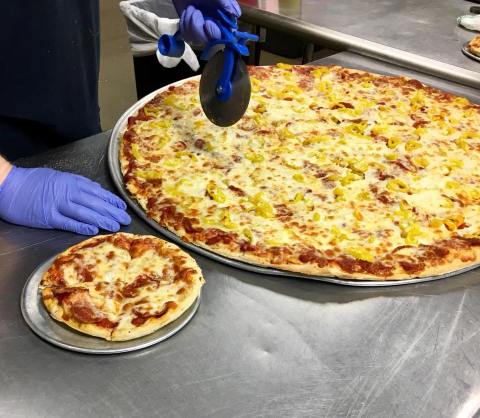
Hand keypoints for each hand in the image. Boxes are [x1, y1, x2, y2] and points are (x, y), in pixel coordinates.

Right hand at [0, 166, 130, 234]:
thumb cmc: (32, 181)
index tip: (122, 207)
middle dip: (113, 212)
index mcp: (71, 181)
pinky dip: (82, 226)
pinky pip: (69, 222)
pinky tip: (94, 230)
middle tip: (126, 220)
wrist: (8, 185)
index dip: (111, 200)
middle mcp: (67, 192)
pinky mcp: (48, 217)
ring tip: (115, 226)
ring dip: (102, 220)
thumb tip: (94, 190)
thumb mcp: (57, 177)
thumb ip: (76, 184)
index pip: (97, 192)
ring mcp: (58, 205)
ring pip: (86, 213)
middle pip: (95, 203)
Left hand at [172, 0, 240, 45]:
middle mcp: (214, 29)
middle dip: (197, 26)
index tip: (207, 22)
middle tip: (196, 11)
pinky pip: (187, 37)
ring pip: (195, 40)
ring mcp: (202, 32)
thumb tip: (237, 14)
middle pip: (207, 42)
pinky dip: (184, 23)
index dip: (214, 33)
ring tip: (191, 9)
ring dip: (189, 21)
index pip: (224, 38)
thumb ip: (227, 3)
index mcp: (224, 21)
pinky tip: (187, 13)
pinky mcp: (191, 33)